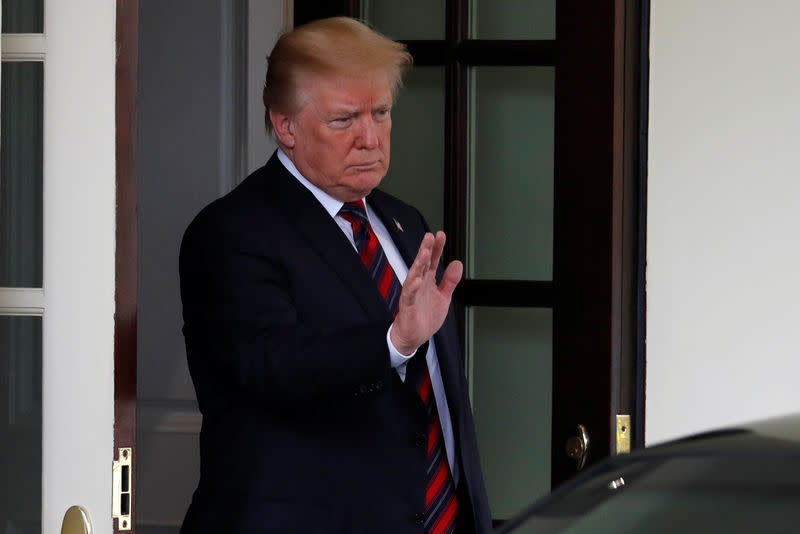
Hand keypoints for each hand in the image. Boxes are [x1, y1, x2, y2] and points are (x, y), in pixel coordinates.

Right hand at [390, 231, 462, 354]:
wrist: (414, 337)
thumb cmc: (426, 315)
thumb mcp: (443, 296)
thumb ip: (450, 280)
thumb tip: (458, 262)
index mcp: (428, 281)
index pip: (433, 261)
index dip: (437, 248)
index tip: (440, 234)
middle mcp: (419, 284)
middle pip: (422, 263)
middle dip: (426, 249)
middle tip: (430, 236)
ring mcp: (412, 294)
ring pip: (414, 275)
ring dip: (419, 263)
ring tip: (425, 252)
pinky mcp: (408, 306)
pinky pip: (409, 294)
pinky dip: (413, 286)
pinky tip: (417, 279)